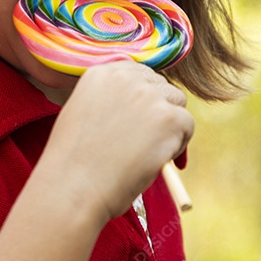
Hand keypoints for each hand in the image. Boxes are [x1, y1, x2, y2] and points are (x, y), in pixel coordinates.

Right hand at [37, 60, 193, 222]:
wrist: (73, 187)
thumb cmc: (73, 162)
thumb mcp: (83, 114)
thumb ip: (109, 102)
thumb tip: (139, 111)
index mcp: (102, 73)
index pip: (139, 75)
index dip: (144, 99)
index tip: (141, 120)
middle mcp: (126, 77)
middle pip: (161, 86)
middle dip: (159, 111)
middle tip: (148, 141)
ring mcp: (149, 96)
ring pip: (177, 103)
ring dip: (171, 126)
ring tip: (151, 152)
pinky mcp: (168, 118)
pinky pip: (187, 126)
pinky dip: (178, 146)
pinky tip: (156, 161)